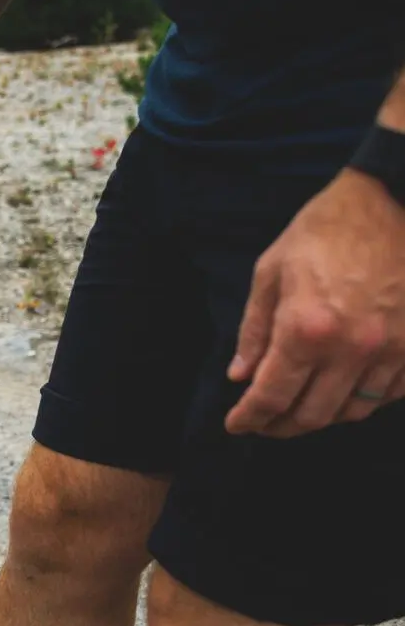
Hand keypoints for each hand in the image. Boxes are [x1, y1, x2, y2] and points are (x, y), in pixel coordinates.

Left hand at [226, 170, 404, 436]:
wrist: (392, 199)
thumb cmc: (324, 231)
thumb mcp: (271, 272)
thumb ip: (254, 330)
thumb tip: (239, 376)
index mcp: (306, 329)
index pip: (270, 397)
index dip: (249, 419)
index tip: (236, 425)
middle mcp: (351, 348)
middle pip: (311, 415)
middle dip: (280, 426)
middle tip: (264, 422)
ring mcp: (392, 350)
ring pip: (352, 411)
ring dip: (321, 416)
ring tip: (299, 408)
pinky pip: (388, 394)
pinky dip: (360, 400)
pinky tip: (341, 390)